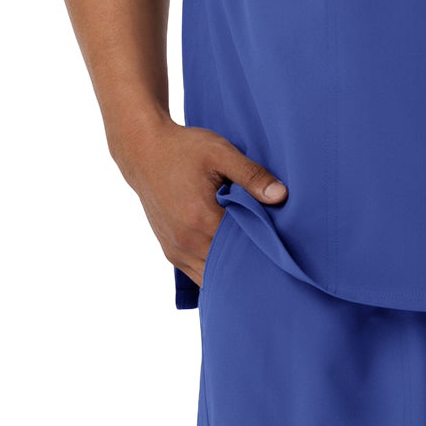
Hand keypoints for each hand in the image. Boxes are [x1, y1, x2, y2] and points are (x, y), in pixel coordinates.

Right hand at [111, 113, 287, 287]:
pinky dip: (214, 269)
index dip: (263, 246)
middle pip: (227, 266)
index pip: (242, 247)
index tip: (280, 242)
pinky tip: (230, 257)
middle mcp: (186, 241)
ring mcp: (175, 249)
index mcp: (200, 218)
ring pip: (211, 276)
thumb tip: (281, 195)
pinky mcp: (170, 251)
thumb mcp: (220, 153)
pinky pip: (196, 274)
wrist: (144, 151)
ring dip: (230, 268)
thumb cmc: (184, 149)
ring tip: (252, 254)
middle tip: (272, 253)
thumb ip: (251, 175)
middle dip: (249, 261)